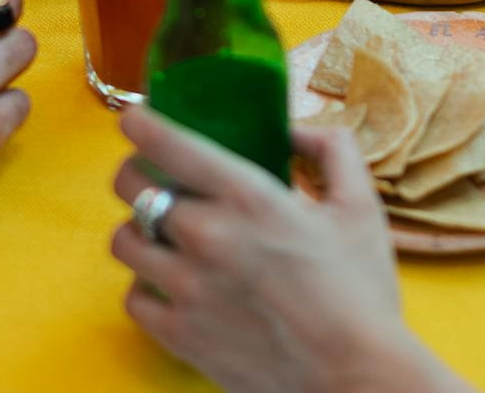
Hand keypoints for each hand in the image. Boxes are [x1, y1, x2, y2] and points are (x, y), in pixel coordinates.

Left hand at [110, 110, 458, 392]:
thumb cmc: (361, 294)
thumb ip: (332, 151)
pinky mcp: (178, 335)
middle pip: (131, 188)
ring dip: (138, 231)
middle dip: (134, 175)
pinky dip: (145, 286)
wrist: (355, 380)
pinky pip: (132, 298)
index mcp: (249, 197)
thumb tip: (296, 130)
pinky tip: (169, 283)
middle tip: (149, 177)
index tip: (134, 119)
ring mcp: (186, 288)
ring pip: (123, 241)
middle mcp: (207, 235)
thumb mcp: (361, 207)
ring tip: (160, 235)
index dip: (140, 124)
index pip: (169, 144)